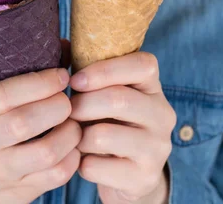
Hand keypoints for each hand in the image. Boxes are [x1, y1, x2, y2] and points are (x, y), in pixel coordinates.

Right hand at [0, 41, 80, 203]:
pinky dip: (73, 158)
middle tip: (69, 101)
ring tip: (74, 124)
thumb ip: (28, 73)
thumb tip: (67, 45)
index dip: (40, 83)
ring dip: (70, 134)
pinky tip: (73, 146)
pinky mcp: (20, 190)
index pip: (5, 94)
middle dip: (58, 107)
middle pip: (24, 122)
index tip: (62, 76)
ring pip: (45, 152)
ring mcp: (0, 168)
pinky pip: (56, 174)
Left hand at [69, 52, 175, 203]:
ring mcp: (157, 148)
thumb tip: (60, 45)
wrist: (128, 175)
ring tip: (75, 137)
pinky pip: (96, 166)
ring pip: (103, 135)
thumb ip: (87, 72)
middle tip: (68, 112)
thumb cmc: (108, 123)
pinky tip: (83, 160)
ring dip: (78, 136)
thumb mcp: (103, 95)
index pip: (143, 64)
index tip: (75, 80)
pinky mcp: (144, 177)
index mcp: (153, 88)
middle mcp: (163, 115)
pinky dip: (80, 163)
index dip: (105, 69)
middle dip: (82, 104)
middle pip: (118, 99)